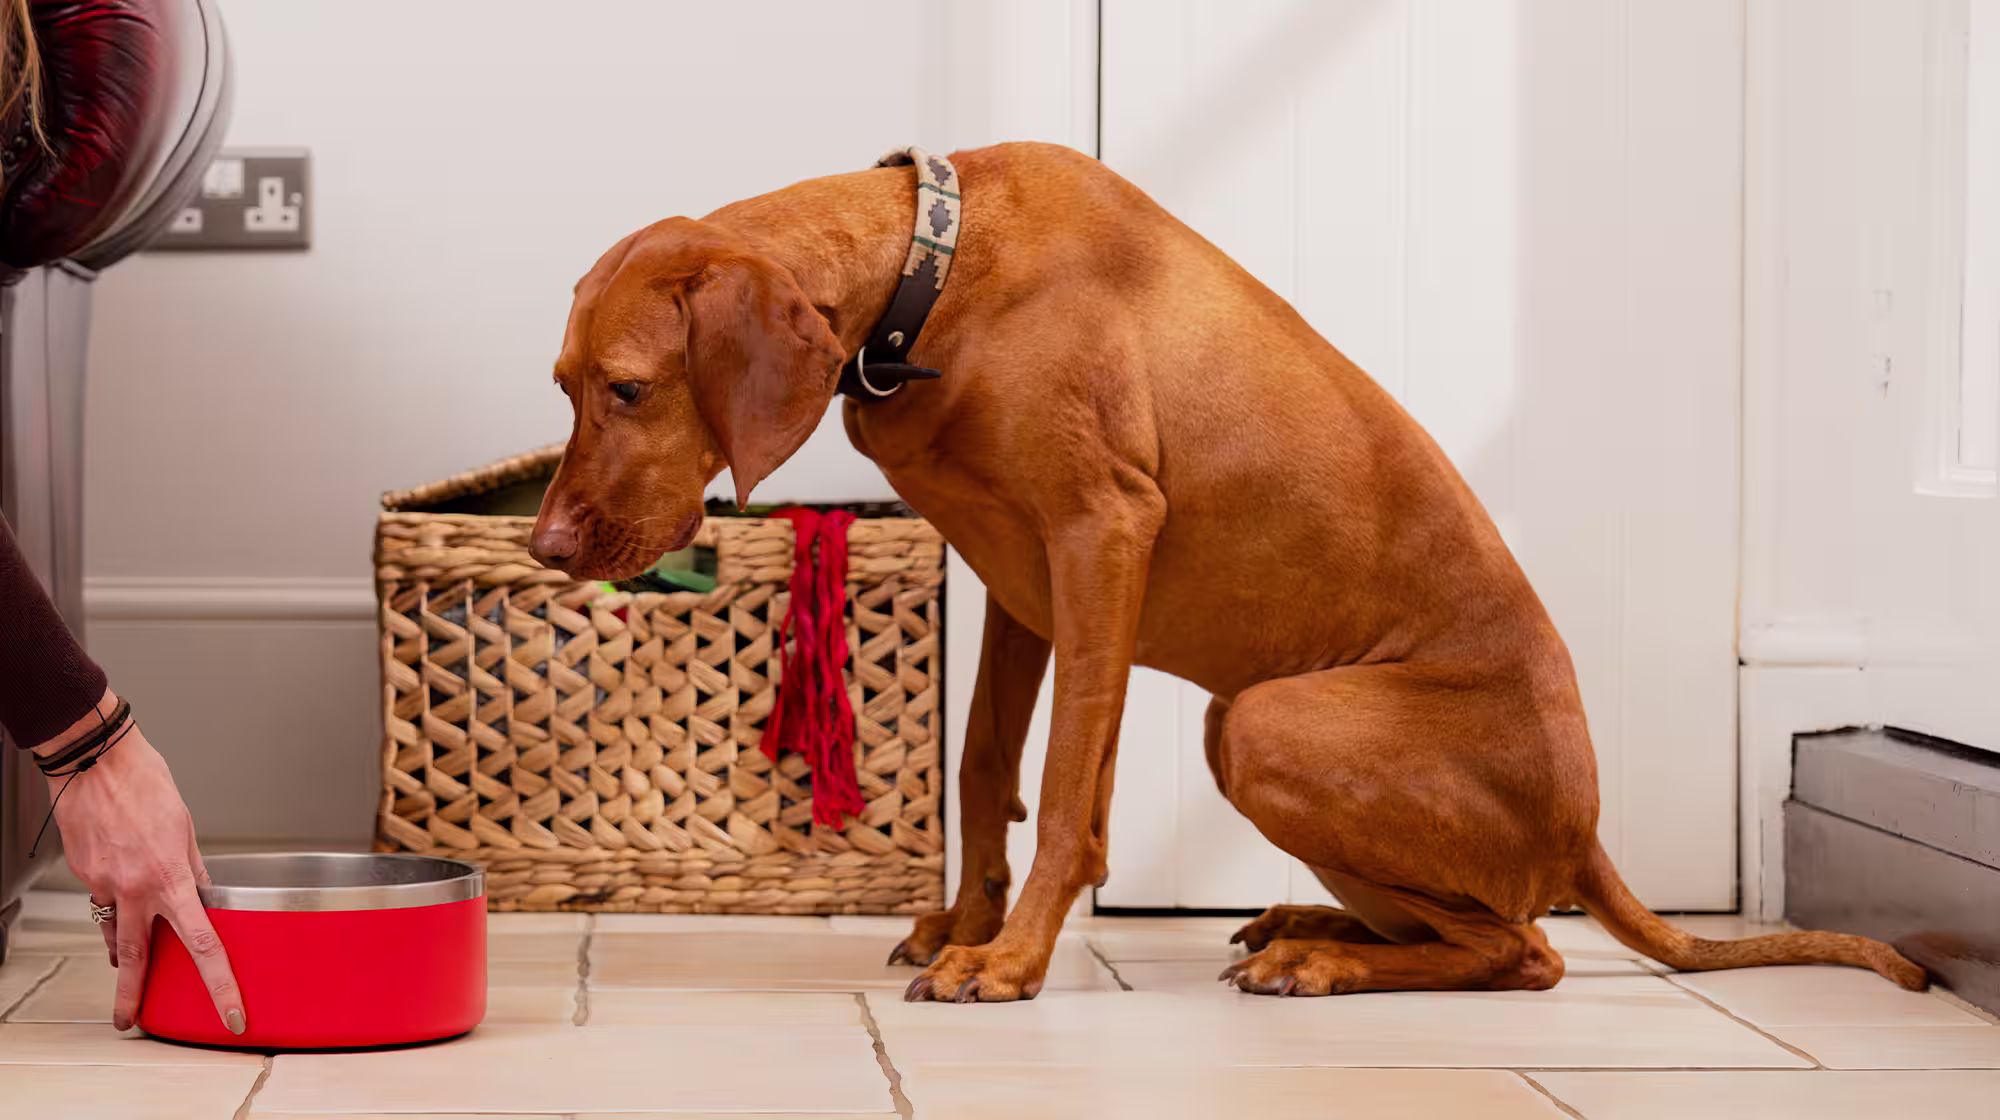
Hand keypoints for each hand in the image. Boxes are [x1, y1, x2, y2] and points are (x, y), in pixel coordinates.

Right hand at [40, 695, 244, 1034]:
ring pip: (112, 934)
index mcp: (172, 880)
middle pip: (137, 959)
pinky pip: (101, 903)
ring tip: (127, 969)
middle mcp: (136, 889)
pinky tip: (119, 899)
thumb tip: (204, 897)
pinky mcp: (83, 875)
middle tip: (130, 1022)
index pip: (204, 945)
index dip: (220, 985)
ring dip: (120, 955)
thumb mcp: (187, 829)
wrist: (97, 762)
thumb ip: (194, 871)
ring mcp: (105, 885)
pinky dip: (112, 910)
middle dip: (133, 997)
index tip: (230, 1012)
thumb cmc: (146, 786)